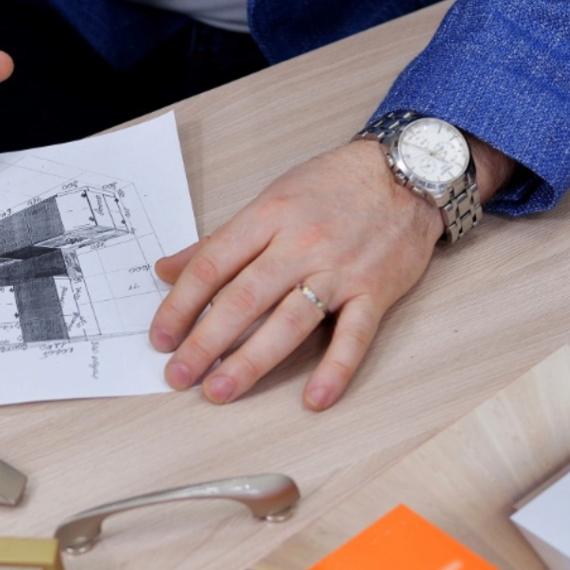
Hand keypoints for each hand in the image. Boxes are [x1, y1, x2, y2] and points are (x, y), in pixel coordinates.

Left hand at [148, 136, 513, 409]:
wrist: (409, 171)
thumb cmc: (334, 185)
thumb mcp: (270, 199)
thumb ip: (219, 240)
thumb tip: (166, 270)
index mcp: (268, 218)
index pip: (212, 266)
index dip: (180, 305)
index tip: (160, 337)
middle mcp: (301, 244)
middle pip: (243, 299)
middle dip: (205, 342)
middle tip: (178, 375)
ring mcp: (340, 270)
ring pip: (289, 322)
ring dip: (251, 361)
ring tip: (219, 391)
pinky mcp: (376, 292)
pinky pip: (354, 336)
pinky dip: (335, 370)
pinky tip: (314, 399)